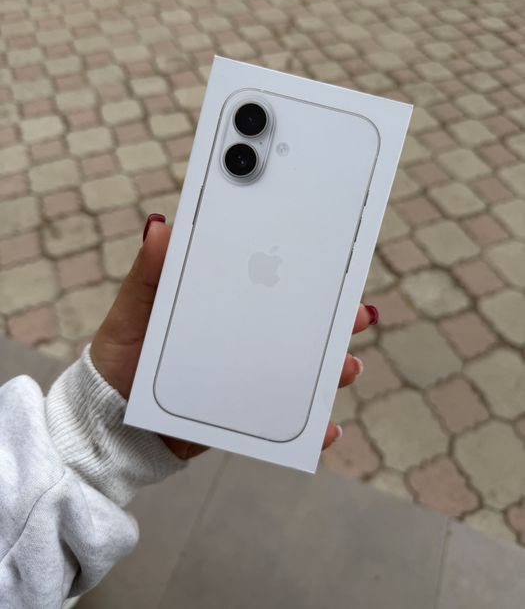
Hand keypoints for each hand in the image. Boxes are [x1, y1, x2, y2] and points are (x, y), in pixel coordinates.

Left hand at [91, 214, 377, 458]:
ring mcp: (246, 378)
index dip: (301, 274)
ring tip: (348, 367)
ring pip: (298, 370)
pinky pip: (282, 419)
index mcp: (220, 306)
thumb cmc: (120, 358)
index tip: (332, 262)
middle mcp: (241, 339)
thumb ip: (148, 273)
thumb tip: (159, 226)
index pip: (268, 284)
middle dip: (332, 320)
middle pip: (295, 325)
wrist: (109, 421)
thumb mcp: (133, 310)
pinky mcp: (242, 416)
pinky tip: (327, 427)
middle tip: (356, 314)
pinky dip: (309, 426)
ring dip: (331, 368)